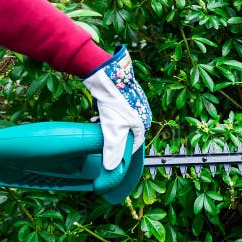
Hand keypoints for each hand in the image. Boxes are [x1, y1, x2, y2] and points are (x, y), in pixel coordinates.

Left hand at [83, 46, 151, 169]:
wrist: (107, 74)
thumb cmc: (114, 101)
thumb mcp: (113, 129)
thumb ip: (113, 150)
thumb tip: (112, 168)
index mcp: (144, 123)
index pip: (134, 144)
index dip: (121, 150)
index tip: (110, 154)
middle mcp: (142, 113)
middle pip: (126, 132)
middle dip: (112, 137)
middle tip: (100, 137)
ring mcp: (134, 103)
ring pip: (120, 121)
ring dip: (108, 126)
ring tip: (97, 124)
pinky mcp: (125, 96)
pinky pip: (116, 111)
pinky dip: (107, 115)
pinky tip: (97, 114)